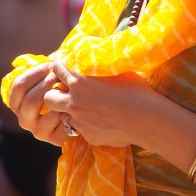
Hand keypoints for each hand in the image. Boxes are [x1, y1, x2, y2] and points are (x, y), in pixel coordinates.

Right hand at [8, 62, 66, 145]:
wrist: (81, 112)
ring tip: (67, 87)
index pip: (18, 86)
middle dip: (47, 83)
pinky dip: (67, 107)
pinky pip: (59, 118)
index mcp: (19, 103)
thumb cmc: (63, 90)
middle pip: (30, 99)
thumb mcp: (50, 79)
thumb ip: (45, 71)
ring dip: (57, 93)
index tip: (50, 65)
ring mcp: (37, 131)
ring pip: (44, 108)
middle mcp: (24, 119)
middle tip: (61, 75)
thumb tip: (52, 56)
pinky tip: (73, 102)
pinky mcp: (53, 138)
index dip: (35, 72)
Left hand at [44, 57, 160, 147]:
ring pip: (61, 116)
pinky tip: (101, 120)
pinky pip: (80, 129)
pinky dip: (85, 124)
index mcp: (80, 81)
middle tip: (64, 90)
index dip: (58, 66)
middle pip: (48, 97)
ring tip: (81, 107)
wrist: (146, 118)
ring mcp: (79, 121)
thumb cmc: (135, 89)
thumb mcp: (115, 70)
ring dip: (67, 110)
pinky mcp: (88, 136)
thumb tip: (94, 59)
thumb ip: (97, 67)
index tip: (60, 65)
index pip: (57, 70)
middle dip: (53, 92)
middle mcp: (75, 102)